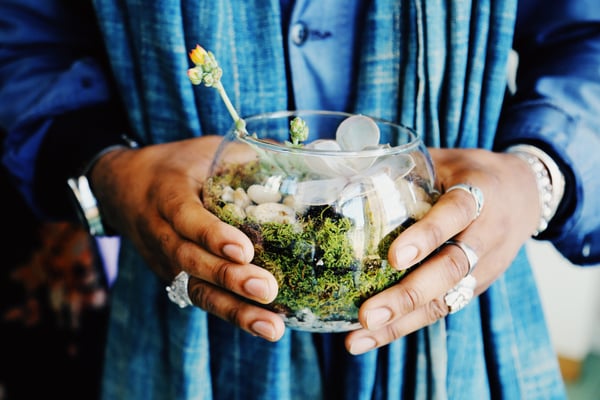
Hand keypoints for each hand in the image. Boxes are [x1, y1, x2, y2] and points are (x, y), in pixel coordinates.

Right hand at [89, 136, 284, 340]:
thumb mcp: (204, 150)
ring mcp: (166, 261)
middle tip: (268, 290)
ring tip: (272, 327)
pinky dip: (232, 312)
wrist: (124, 188)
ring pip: (196, 290)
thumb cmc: (175, 166)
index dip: (212, 235)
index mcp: (168, 194)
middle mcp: (162, 232)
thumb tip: (304, 156)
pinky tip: (264, 324)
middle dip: (230, 279)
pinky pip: (202, 298)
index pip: (186, 218)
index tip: (244, 250)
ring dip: (235, 311)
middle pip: (191, 261)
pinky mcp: (174, 278)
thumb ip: (245, 153)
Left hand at [345, 148, 539, 353]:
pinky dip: (404, 326)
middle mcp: (486, 234)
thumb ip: (406, 168)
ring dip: (401, 321)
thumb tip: (343, 176)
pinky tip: (369, 337)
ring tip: (360, 335)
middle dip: (408, 294)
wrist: (526, 195)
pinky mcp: (474, 286)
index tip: (395, 257)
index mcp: (479, 193)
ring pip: (445, 299)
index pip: (456, 213)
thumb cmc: (472, 174)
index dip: (427, 235)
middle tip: (368, 313)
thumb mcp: (446, 159)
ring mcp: (483, 266)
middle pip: (450, 269)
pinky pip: (440, 309)